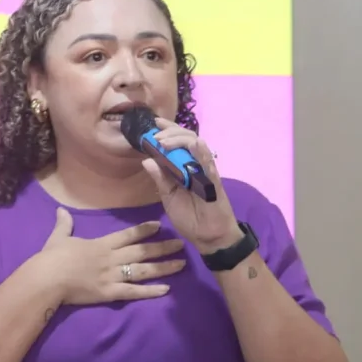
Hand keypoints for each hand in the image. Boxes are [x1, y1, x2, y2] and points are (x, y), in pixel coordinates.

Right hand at [37, 207, 185, 304]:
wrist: (48, 278)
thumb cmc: (52, 257)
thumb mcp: (58, 237)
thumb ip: (64, 224)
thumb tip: (60, 210)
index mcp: (101, 244)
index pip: (127, 235)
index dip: (144, 230)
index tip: (159, 225)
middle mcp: (112, 258)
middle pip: (142, 251)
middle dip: (163, 247)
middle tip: (181, 244)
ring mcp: (112, 275)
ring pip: (143, 270)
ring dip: (164, 267)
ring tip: (181, 264)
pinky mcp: (110, 292)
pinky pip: (134, 291)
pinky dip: (150, 291)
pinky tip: (166, 290)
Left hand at [142, 118, 241, 252]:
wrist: (207, 237)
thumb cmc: (190, 217)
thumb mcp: (169, 197)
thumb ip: (160, 179)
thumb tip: (147, 160)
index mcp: (183, 167)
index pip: (177, 143)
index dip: (168, 131)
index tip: (154, 123)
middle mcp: (195, 165)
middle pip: (187, 138)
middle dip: (171, 132)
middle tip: (156, 135)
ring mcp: (205, 171)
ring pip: (197, 146)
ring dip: (180, 140)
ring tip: (164, 142)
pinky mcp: (214, 182)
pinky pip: (209, 164)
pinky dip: (203, 153)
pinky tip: (196, 144)